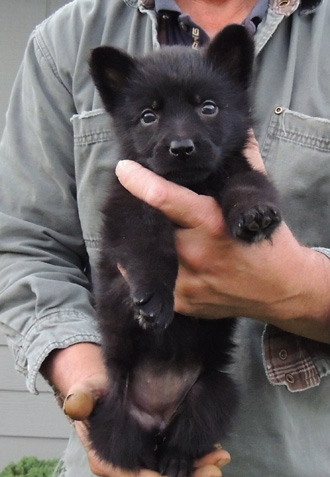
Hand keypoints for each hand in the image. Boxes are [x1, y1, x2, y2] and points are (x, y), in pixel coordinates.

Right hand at [43, 343, 230, 476]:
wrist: (103, 387)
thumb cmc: (94, 390)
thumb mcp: (86, 390)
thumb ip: (82, 398)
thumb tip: (74, 405)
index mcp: (110, 461)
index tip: (180, 476)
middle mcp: (131, 465)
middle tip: (214, 470)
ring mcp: (147, 458)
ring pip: (173, 470)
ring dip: (197, 469)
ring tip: (220, 458)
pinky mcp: (159, 448)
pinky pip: (178, 459)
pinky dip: (196, 457)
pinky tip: (216, 451)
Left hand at [115, 135, 329, 342]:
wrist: (282, 290)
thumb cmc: (270, 240)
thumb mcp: (260, 199)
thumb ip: (247, 162)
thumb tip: (243, 130)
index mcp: (211, 223)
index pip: (163, 197)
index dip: (137, 180)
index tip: (124, 169)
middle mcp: (195, 253)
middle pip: (149, 227)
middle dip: (139, 213)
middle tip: (135, 203)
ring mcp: (187, 281)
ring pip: (144, 256)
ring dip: (141, 241)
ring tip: (148, 231)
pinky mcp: (183, 301)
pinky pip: (154, 281)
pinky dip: (152, 267)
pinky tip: (158, 258)